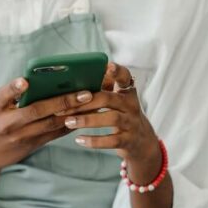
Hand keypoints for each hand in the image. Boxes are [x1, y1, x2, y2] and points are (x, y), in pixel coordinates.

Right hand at [0, 77, 94, 176]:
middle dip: (62, 101)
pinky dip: (69, 123)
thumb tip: (38, 80)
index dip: (13, 88)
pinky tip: (85, 115)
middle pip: (37, 111)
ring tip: (92, 102)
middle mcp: (8, 123)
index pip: (2, 96)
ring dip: (73, 112)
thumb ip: (10, 96)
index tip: (24, 81)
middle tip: (85, 92)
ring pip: (51, 123)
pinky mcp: (31, 145)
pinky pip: (54, 133)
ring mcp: (21, 136)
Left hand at [62, 62, 161, 182]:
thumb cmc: (121, 116)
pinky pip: (111, 140)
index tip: (108, 66)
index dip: (118, 71)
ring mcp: (131, 123)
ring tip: (69, 122)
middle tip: (67, 106)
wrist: (140, 141)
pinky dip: (94, 141)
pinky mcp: (129, 140)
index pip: (125, 77)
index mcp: (127, 92)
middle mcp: (131, 106)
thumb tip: (73, 81)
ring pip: (111, 119)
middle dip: (87, 102)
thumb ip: (103, 90)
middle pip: (109, 98)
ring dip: (88, 120)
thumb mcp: (117, 101)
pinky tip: (79, 140)